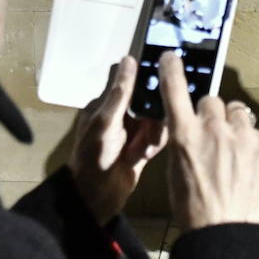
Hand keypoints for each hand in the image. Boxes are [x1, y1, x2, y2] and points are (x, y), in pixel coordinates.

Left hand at [69, 57, 167, 224]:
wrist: (96, 199)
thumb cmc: (93, 157)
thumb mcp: (105, 121)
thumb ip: (120, 92)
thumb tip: (129, 59)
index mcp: (105, 104)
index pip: (128, 80)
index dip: (145, 74)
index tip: (165, 70)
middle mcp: (121, 115)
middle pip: (148, 100)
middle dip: (154, 111)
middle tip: (153, 123)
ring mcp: (133, 132)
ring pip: (156, 119)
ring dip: (154, 132)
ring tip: (145, 147)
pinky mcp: (144, 148)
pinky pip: (159, 138)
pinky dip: (156, 144)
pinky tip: (146, 154)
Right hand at [160, 51, 258, 229]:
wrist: (223, 231)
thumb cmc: (194, 206)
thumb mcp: (177, 169)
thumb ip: (186, 141)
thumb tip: (194, 130)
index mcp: (184, 136)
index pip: (175, 92)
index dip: (172, 71)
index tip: (170, 57)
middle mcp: (212, 130)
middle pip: (212, 101)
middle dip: (211, 115)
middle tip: (211, 138)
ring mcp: (240, 138)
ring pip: (237, 112)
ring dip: (233, 124)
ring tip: (232, 149)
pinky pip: (255, 133)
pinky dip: (250, 144)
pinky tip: (246, 164)